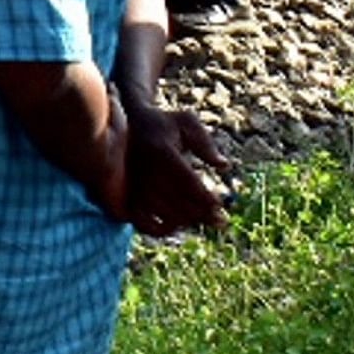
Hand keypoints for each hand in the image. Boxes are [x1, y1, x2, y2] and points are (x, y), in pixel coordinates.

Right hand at [120, 105, 233, 237]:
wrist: (129, 124)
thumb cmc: (164, 124)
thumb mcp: (186, 123)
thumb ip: (206, 144)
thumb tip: (225, 166)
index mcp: (163, 152)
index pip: (189, 183)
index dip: (206, 198)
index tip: (220, 205)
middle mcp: (147, 172)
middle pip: (180, 203)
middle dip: (203, 214)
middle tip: (220, 220)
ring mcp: (136, 187)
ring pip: (165, 215)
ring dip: (188, 222)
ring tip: (203, 220)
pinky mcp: (129, 196)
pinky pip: (144, 224)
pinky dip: (161, 230)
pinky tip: (176, 226)